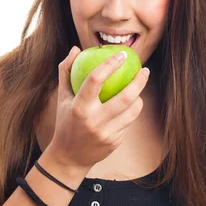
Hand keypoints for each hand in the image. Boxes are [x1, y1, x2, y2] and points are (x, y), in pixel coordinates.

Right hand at [49, 46, 150, 168]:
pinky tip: (130, 106)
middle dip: (139, 81)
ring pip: (132, 111)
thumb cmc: (65, 121)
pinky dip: (130, 112)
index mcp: (79, 107)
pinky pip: (128, 123)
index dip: (111, 64)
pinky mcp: (115, 142)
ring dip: (139, 97)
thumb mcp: (62, 97)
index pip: (96, 79)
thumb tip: (75, 48)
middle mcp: (94, 121)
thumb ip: (66, 71)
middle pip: (125, 97)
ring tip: (138, 88)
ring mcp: (106, 133)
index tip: (122, 55)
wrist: (69, 157)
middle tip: (144, 70)